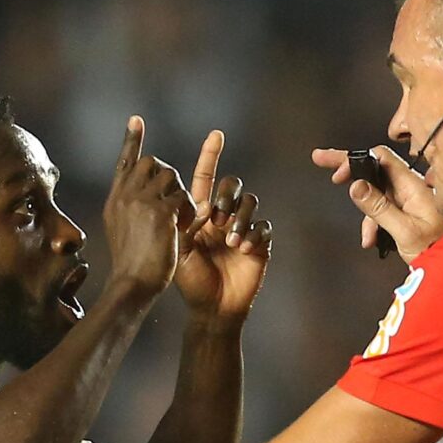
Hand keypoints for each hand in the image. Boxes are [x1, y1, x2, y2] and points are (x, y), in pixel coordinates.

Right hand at [104, 116, 195, 299]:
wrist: (133, 285)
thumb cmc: (134, 266)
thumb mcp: (124, 231)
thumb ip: (133, 209)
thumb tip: (148, 196)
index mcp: (115, 199)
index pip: (125, 162)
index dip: (132, 141)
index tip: (136, 119)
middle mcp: (124, 195)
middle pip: (153, 163)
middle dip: (170, 177)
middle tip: (176, 203)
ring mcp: (140, 201)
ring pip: (170, 176)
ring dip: (181, 195)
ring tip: (180, 220)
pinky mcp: (159, 211)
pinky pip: (183, 196)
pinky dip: (189, 210)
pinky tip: (185, 227)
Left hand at [174, 129, 273, 323]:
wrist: (212, 308)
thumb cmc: (191, 281)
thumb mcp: (179, 248)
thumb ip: (184, 222)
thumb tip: (201, 203)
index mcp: (201, 213)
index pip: (206, 178)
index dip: (210, 155)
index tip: (216, 134)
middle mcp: (223, 216)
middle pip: (232, 185)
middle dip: (227, 196)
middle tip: (216, 217)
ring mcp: (243, 229)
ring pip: (249, 202)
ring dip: (239, 217)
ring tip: (229, 240)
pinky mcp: (260, 244)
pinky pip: (263, 226)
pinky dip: (252, 233)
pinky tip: (241, 249)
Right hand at [311, 144, 442, 260]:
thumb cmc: (438, 248)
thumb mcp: (404, 230)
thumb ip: (379, 207)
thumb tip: (356, 185)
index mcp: (411, 185)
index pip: (380, 157)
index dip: (356, 159)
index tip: (338, 170)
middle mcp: (409, 187)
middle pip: (374, 169)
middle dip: (349, 168)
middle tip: (321, 159)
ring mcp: (407, 199)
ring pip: (375, 194)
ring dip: (366, 214)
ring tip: (367, 236)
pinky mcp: (405, 212)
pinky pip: (382, 209)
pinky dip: (373, 224)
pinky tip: (373, 240)